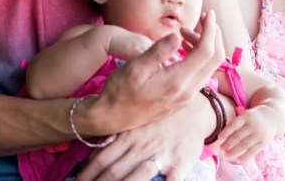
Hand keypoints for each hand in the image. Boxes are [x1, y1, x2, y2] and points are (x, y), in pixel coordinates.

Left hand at [75, 107, 205, 180]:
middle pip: (113, 173)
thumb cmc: (163, 118)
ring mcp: (161, 157)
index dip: (86, 174)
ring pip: (135, 178)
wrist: (197, 111)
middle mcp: (142, 147)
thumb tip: (96, 153)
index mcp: (130, 136)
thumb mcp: (138, 122)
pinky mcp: (179, 166)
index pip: (101, 159)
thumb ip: (119, 137)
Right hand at [89, 11, 223, 134]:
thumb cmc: (119, 91)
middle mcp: (188, 92)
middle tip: (202, 19)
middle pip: (215, 60)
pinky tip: (182, 49)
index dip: (210, 30)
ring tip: (185, 33)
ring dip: (204, 46)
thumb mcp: (134, 67)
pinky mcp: (183, 100)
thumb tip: (177, 35)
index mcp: (178, 82)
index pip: (206, 52)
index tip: (209, 14)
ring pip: (209, 67)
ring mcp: (187, 98)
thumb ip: (158, 52)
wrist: (112, 118)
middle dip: (212, 36)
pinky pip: (200, 75)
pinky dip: (198, 58)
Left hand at [217, 104, 280, 164]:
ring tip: (226, 155)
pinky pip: (252, 151)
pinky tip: (237, 160)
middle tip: (221, 149)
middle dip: (228, 143)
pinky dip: (244, 157)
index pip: (234, 124)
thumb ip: (236, 123)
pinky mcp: (263, 142)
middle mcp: (253, 125)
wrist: (273, 116)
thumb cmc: (253, 117)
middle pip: (238, 136)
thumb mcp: (246, 114)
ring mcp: (259, 134)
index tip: (219, 138)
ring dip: (234, 151)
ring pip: (244, 145)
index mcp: (246, 116)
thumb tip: (221, 137)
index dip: (226, 132)